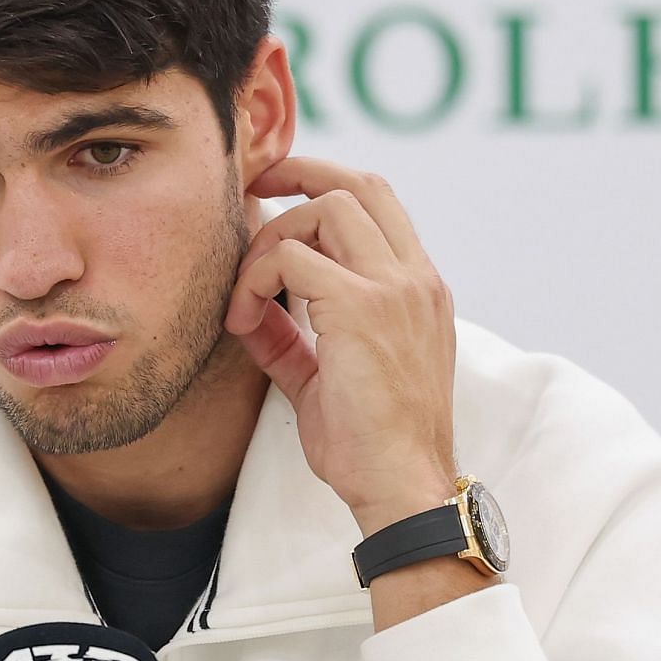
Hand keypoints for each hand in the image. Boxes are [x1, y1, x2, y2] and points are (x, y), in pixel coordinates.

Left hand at [224, 157, 458, 535]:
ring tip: (245, 297)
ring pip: (326, 207)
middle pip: (359, 183)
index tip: (275, 192)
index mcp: (418, 289)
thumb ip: (292, 335)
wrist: (401, 487)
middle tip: (248, 193)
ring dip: (270, 240)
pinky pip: (290, 258)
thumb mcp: (326, 376)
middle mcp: (415, 278)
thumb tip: (248, 309)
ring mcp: (394, 288)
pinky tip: (241, 322)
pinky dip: (253, 280)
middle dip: (296, 172)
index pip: (380, 202)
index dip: (324, 181)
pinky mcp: (361, 307)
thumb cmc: (368, 444)